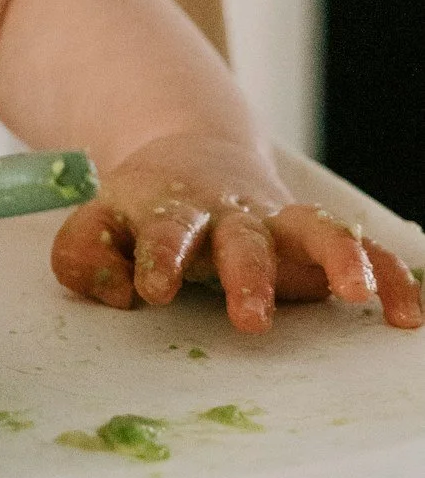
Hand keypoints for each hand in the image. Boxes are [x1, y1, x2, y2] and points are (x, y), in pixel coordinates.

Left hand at [51, 130, 422, 334]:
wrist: (193, 160)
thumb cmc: (144, 210)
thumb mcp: (99, 222)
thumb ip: (85, 256)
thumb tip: (117, 292)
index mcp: (173, 211)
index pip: (165, 231)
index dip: (158, 257)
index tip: (154, 288)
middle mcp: (231, 217)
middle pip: (243, 240)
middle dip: (248, 275)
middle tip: (250, 317)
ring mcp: (278, 225)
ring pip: (315, 230)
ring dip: (337, 257)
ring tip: (357, 292)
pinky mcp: (314, 239)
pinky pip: (360, 250)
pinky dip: (386, 275)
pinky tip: (405, 313)